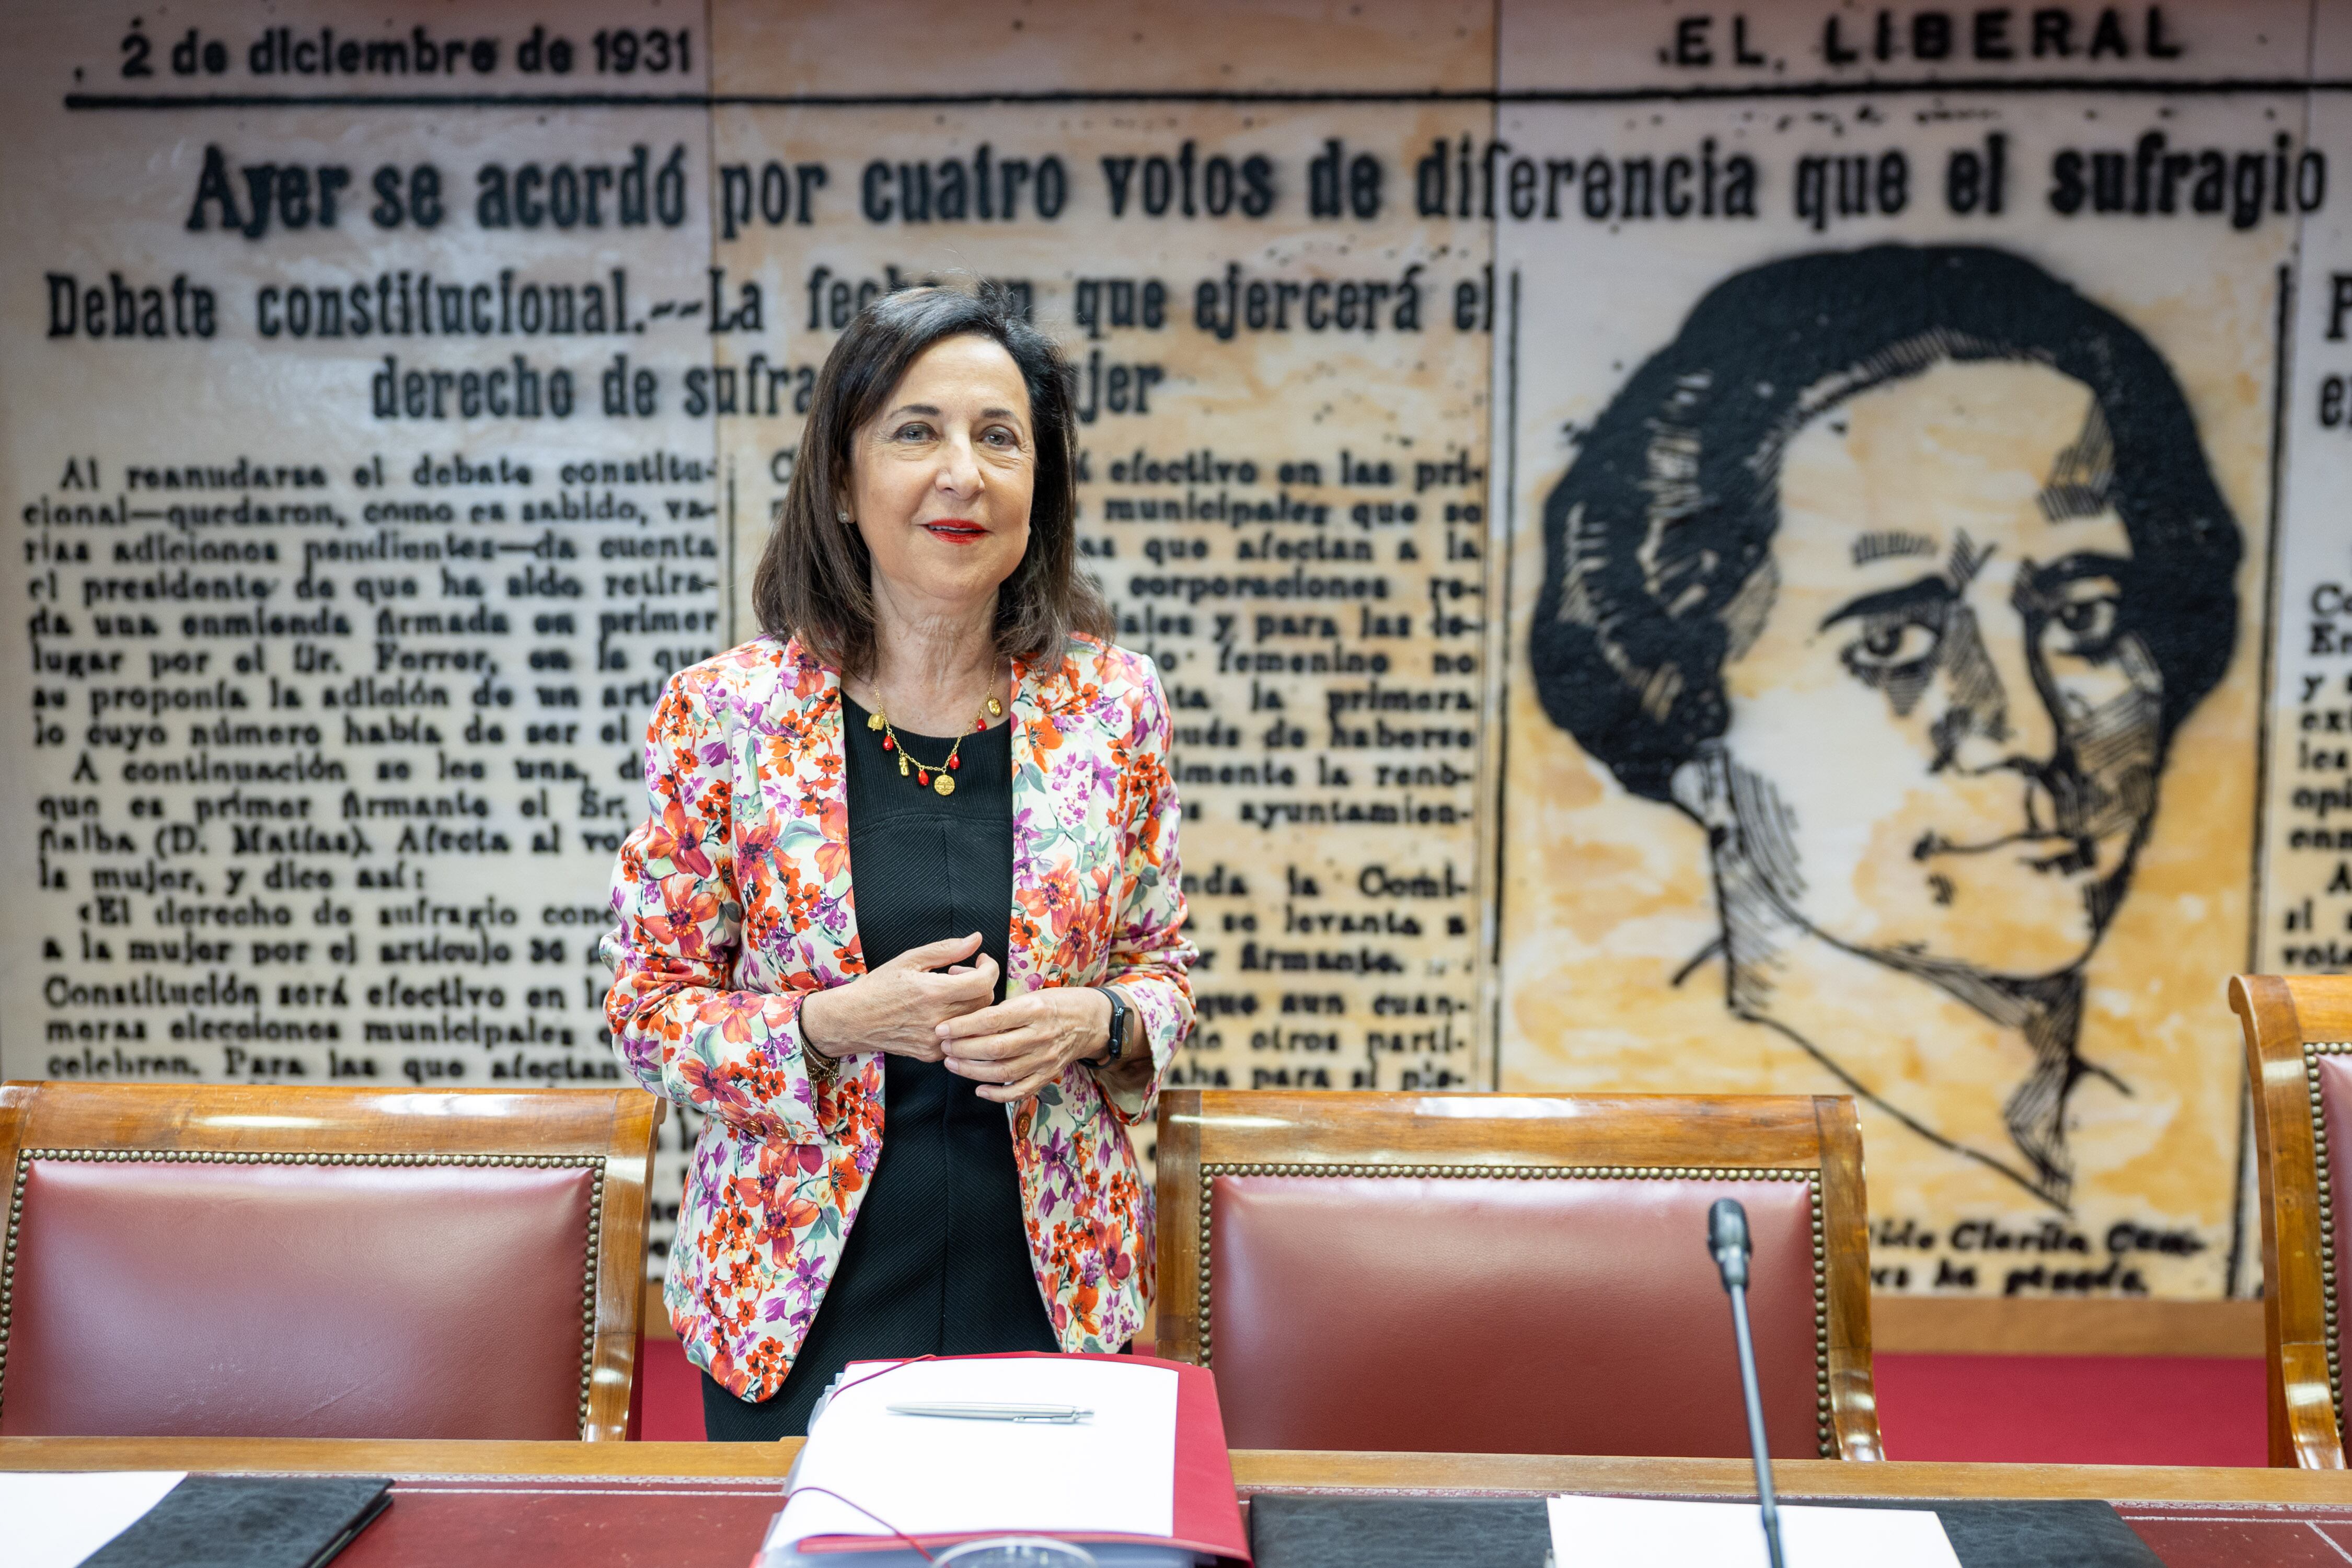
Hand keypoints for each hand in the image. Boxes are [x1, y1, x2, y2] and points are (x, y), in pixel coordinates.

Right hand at [799, 932, 999, 1062]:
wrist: (853, 1020)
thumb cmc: (879, 986)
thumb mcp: (909, 960)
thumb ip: (947, 949)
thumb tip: (976, 939)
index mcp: (932, 993)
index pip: (983, 982)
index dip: (989, 967)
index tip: (980, 960)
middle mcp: (937, 1020)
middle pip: (984, 1002)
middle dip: (979, 983)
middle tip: (956, 974)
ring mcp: (936, 1041)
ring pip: (975, 1021)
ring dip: (970, 1003)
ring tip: (948, 993)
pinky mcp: (932, 1054)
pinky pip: (960, 1037)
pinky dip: (958, 1022)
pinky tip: (939, 1012)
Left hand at [937, 986, 1111, 1104]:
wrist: (1093, 1021)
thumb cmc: (1056, 1003)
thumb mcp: (1032, 993)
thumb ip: (1001, 1003)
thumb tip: (963, 995)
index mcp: (1034, 1008)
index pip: (992, 1019)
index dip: (963, 1026)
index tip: (942, 1028)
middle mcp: (1041, 1035)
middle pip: (995, 1048)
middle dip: (963, 1049)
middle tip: (944, 1046)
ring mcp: (1045, 1059)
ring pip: (1003, 1071)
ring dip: (972, 1071)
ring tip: (952, 1063)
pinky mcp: (1048, 1075)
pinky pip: (1020, 1090)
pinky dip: (997, 1094)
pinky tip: (979, 1089)